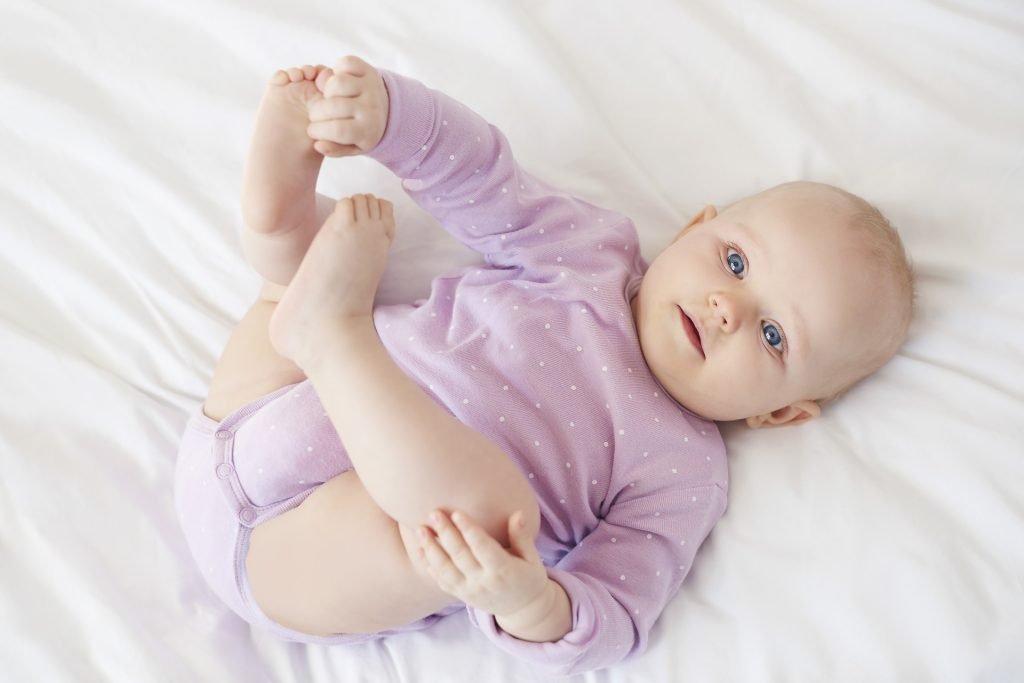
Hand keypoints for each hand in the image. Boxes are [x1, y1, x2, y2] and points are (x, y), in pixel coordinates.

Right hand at [307, 55, 388, 156]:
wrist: (387, 110)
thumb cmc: (362, 130)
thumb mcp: (353, 147)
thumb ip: (335, 150)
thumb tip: (317, 145)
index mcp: (368, 129)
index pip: (337, 130)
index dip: (317, 130)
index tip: (313, 131)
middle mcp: (371, 107)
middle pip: (333, 106)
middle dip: (316, 112)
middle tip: (316, 115)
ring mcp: (370, 86)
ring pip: (337, 82)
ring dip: (325, 91)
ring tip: (327, 99)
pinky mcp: (368, 70)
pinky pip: (345, 63)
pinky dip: (336, 70)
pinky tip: (336, 82)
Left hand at [322, 193, 394, 318]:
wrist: (336, 307)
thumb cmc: (346, 292)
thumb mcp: (369, 264)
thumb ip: (370, 245)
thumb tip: (358, 230)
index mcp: (384, 241)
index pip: (386, 207)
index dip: (371, 210)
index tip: (358, 226)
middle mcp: (377, 233)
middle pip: (373, 199)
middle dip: (358, 206)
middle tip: (344, 226)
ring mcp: (363, 230)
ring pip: (360, 198)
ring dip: (348, 206)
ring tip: (338, 228)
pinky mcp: (345, 229)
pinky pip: (346, 202)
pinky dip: (339, 209)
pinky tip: (333, 229)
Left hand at [415, 509, 547, 619]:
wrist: (523, 610)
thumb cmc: (529, 578)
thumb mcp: (532, 558)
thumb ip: (522, 537)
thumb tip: (517, 513)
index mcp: (503, 571)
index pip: (483, 548)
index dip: (470, 531)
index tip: (457, 513)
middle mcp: (484, 582)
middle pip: (460, 556)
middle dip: (445, 533)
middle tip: (433, 513)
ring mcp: (470, 591)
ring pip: (446, 570)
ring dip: (431, 549)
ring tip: (420, 529)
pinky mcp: (461, 595)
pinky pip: (442, 581)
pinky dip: (429, 565)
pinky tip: (419, 549)